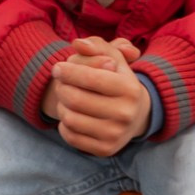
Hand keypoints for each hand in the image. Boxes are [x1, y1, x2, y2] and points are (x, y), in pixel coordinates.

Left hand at [40, 36, 149, 156]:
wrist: (136, 115)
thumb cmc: (118, 80)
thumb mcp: (113, 58)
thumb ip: (96, 45)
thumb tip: (77, 44)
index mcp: (129, 89)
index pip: (89, 77)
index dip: (67, 70)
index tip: (58, 67)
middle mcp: (125, 114)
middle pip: (75, 99)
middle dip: (61, 87)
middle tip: (60, 83)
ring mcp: (116, 135)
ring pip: (70, 119)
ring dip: (62, 105)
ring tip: (67, 98)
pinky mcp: (105, 150)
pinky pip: (70, 136)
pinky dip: (64, 124)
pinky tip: (73, 115)